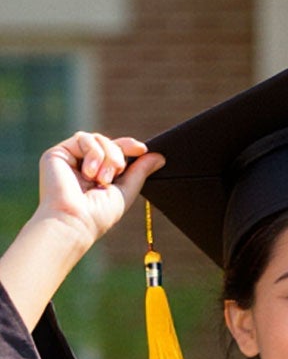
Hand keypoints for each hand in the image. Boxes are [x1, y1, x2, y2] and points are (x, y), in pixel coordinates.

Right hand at [33, 133, 159, 251]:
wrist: (75, 220)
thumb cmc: (99, 214)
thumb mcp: (126, 191)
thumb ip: (140, 172)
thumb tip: (159, 156)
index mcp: (98, 174)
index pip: (115, 151)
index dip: (129, 146)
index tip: (142, 149)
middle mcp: (83, 165)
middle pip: (108, 142)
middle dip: (118, 155)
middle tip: (116, 174)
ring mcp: (70, 158)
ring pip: (97, 138)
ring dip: (107, 156)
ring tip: (102, 179)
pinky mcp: (57, 153)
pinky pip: (83, 138)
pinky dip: (93, 153)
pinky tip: (89, 173)